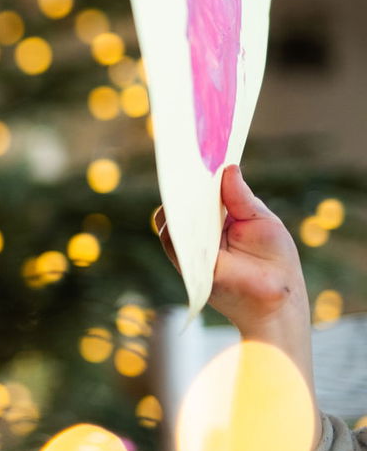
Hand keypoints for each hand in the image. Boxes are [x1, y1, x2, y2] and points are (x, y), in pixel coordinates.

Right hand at [155, 164, 309, 339]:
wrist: (278, 295)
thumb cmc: (275, 258)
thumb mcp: (260, 218)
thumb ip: (240, 197)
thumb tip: (227, 167)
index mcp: (218, 220)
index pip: (199, 196)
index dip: (196, 178)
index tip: (195, 155)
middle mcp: (200, 234)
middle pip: (181, 207)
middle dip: (181, 186)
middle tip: (183, 162)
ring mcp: (191, 250)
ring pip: (171, 223)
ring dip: (176, 204)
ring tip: (183, 183)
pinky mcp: (188, 265)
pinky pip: (174, 242)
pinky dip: (175, 226)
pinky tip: (181, 209)